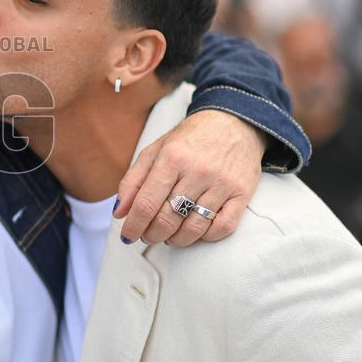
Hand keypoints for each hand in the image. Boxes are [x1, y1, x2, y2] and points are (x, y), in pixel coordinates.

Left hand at [113, 110, 265, 245]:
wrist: (234, 122)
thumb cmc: (189, 139)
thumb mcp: (155, 150)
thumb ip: (133, 180)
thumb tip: (119, 212)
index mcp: (172, 158)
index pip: (147, 203)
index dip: (134, 225)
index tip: (127, 236)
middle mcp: (198, 171)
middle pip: (168, 219)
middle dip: (152, 234)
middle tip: (147, 235)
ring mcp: (222, 183)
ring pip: (194, 228)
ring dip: (175, 239)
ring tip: (168, 235)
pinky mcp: (242, 193)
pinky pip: (223, 227)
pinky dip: (205, 237)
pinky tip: (195, 231)